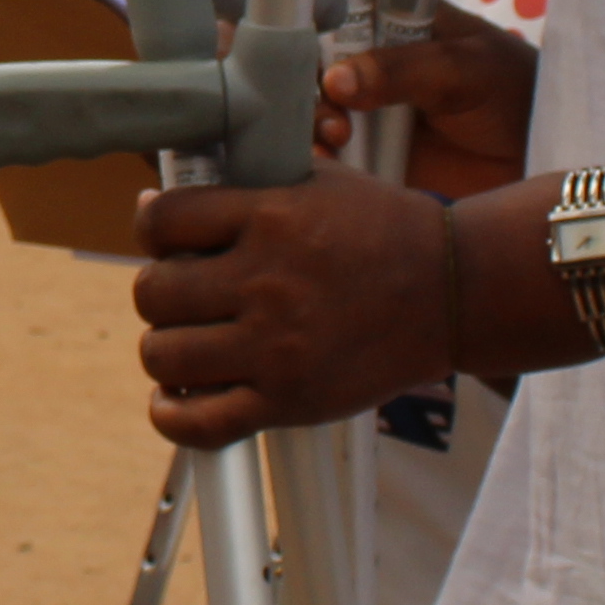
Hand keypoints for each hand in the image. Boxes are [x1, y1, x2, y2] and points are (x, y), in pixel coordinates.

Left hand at [127, 173, 458, 448]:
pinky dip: (172, 415)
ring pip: (163, 355)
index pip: (162, 221)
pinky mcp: (289, 401)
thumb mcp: (315, 182)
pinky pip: (199, 422)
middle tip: (184, 295)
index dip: (152, 228)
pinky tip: (177, 398)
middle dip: (159, 292)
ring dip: (165, 349)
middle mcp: (266, 282)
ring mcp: (276, 347)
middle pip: (153, 292)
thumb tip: (154, 207)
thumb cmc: (383, 231)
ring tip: (188, 341)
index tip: (163, 238)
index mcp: (270, 217)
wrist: (452, 291)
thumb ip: (239, 187)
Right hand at [319, 5, 535, 197]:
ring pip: (319, 109)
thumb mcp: (463, 69)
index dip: (314, 37)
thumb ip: (402, 69)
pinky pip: (337, 151)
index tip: (312, 67)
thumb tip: (334, 81)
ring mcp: (371, 107)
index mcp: (394, 19)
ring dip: (315, 125)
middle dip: (313, 92)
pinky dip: (324, 158)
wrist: (542, 155)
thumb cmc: (514, 93)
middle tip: (336, 122)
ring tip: (334, 143)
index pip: (337, 17)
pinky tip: (328, 165)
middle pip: (317, 67)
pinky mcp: (374, 150)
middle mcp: (374, 60)